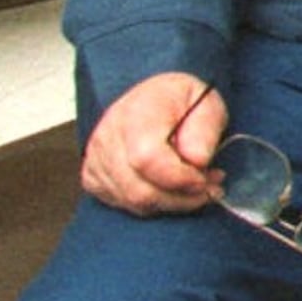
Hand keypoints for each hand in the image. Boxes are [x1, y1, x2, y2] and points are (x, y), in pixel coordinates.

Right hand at [80, 72, 227, 216]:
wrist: (155, 96)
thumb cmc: (181, 101)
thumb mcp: (207, 102)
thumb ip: (205, 130)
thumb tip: (197, 161)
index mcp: (138, 111)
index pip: (147, 158)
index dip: (179, 178)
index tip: (205, 178)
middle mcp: (108, 135)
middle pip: (138, 189)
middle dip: (180, 197)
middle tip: (209, 187)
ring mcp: (97, 157)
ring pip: (133, 201)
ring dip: (171, 202)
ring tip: (195, 185)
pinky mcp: (92, 176)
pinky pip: (123, 204)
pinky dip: (153, 203)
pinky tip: (170, 188)